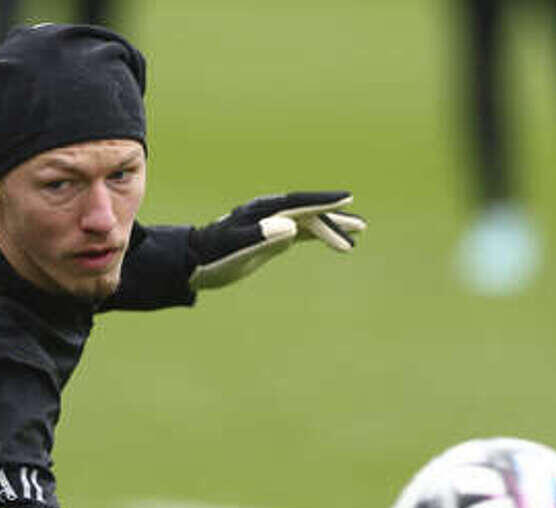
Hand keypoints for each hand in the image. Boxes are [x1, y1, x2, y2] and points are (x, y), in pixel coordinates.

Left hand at [187, 191, 365, 289]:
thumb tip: (292, 228)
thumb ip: (262, 237)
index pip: (300, 204)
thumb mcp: (238, 250)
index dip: (324, 200)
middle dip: (335, 219)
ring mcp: (270, 223)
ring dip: (331, 227)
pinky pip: (299, 230)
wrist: (194, 262)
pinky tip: (330, 239)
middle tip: (361, 228)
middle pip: (308, 212)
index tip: (347, 198)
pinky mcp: (269, 234)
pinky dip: (317, 234)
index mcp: (263, 213)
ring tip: (356, 235)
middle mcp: (269, 213)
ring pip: (307, 221)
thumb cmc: (214, 258)